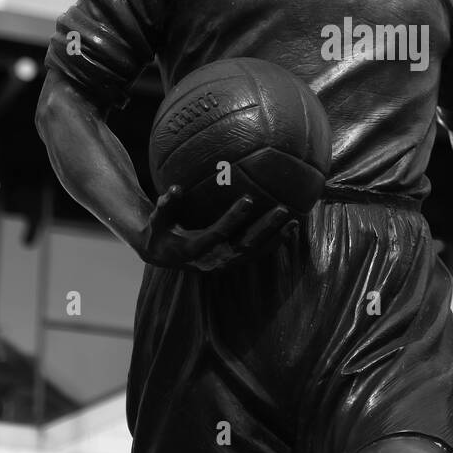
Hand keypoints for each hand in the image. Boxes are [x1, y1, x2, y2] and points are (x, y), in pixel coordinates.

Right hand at [138, 185, 297, 271]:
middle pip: (244, 246)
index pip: (218, 233)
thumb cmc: (160, 231)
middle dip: (265, 228)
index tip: (249, 199)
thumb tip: (176, 188)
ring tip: (294, 221)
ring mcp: (224, 264)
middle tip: (282, 209)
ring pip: (255, 253)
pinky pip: (256, 254)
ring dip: (275, 238)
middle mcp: (212, 260)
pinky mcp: (232, 263)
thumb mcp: (157, 219)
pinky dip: (274, 243)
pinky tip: (290, 229)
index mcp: (193, 249)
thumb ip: (165, 204)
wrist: (162, 256)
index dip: (234, 218)